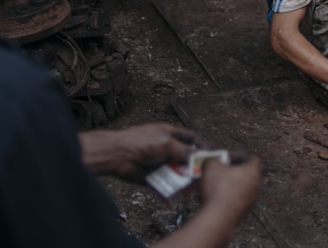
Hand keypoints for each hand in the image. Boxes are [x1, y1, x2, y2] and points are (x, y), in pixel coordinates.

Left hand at [80, 123, 206, 181]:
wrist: (117, 156)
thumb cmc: (141, 143)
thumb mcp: (167, 143)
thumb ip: (184, 150)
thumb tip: (198, 157)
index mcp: (170, 134)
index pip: (191, 137)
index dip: (201, 145)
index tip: (209, 156)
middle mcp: (166, 148)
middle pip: (185, 156)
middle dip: (193, 165)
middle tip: (201, 174)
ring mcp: (159, 162)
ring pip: (177, 171)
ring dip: (183, 178)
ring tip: (190, 185)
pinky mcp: (153, 176)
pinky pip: (165, 183)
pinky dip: (171, 189)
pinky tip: (177, 193)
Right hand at [200, 152, 260, 217]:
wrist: (219, 217)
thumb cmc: (218, 188)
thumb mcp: (210, 166)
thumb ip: (211, 160)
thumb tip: (209, 161)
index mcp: (253, 171)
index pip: (252, 158)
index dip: (239, 155)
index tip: (226, 156)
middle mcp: (256, 186)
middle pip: (246, 173)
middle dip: (232, 170)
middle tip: (219, 169)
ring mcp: (251, 201)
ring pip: (241, 187)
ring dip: (229, 184)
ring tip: (214, 183)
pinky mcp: (244, 213)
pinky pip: (236, 200)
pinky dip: (227, 196)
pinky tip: (214, 197)